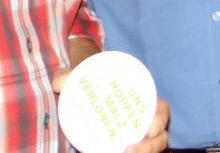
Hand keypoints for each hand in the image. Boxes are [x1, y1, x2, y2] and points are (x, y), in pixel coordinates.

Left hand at [53, 67, 170, 152]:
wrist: (82, 89)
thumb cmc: (88, 79)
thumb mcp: (77, 74)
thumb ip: (68, 76)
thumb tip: (59, 83)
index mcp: (141, 96)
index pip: (161, 109)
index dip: (160, 119)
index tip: (151, 130)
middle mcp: (142, 117)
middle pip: (159, 135)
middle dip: (150, 147)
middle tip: (130, 151)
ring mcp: (134, 133)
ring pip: (149, 147)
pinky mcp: (124, 144)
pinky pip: (135, 150)